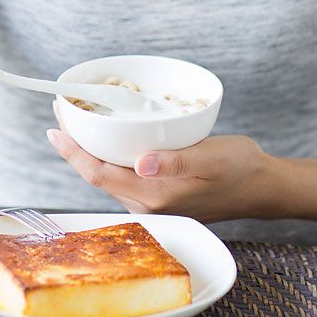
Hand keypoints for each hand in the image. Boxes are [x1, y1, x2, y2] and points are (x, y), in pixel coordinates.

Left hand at [47, 102, 271, 221]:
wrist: (262, 188)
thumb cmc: (240, 169)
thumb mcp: (211, 159)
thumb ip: (175, 162)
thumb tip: (141, 161)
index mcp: (154, 195)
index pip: (99, 174)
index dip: (72, 152)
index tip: (54, 129)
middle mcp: (147, 204)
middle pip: (96, 175)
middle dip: (75, 146)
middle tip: (61, 113)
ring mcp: (151, 202)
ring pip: (107, 176)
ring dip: (89, 150)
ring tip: (76, 121)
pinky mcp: (157, 196)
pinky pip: (121, 176)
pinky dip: (107, 155)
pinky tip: (105, 137)